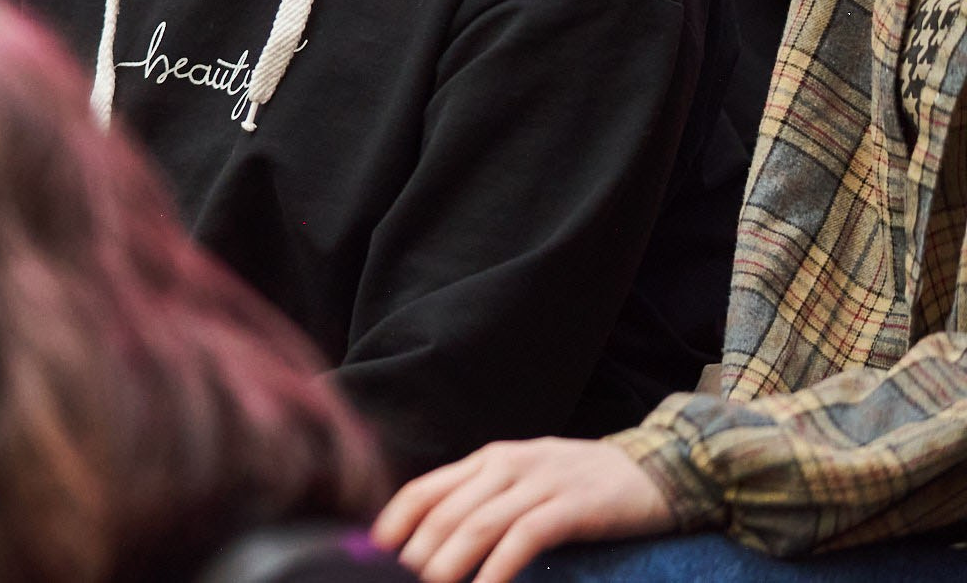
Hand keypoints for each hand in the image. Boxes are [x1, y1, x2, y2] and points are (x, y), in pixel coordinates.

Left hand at [373, 438, 675, 582]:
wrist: (659, 467)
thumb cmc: (584, 484)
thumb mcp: (527, 481)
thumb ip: (486, 500)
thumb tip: (440, 538)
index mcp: (489, 460)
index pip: (425, 488)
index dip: (394, 521)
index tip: (372, 552)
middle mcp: (506, 465)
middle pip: (445, 511)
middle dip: (416, 552)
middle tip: (397, 581)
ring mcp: (539, 483)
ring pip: (478, 524)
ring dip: (448, 562)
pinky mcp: (573, 506)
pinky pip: (525, 537)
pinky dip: (500, 566)